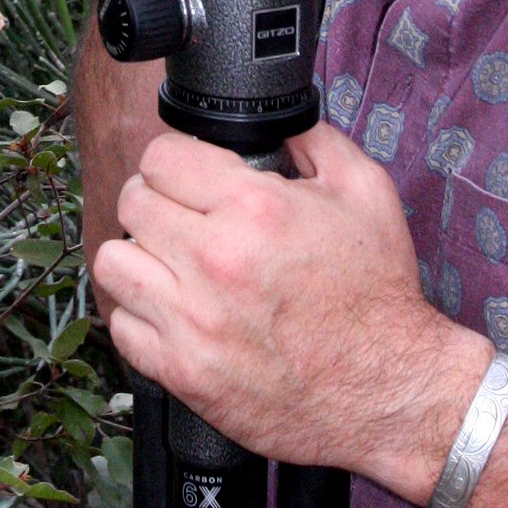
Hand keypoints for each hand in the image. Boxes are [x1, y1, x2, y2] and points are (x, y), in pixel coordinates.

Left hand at [92, 124, 487, 493]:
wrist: (394, 393)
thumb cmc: (379, 295)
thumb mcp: (365, 191)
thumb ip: (311, 137)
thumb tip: (271, 114)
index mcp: (253, 210)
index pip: (160, 157)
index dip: (178, 161)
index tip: (192, 176)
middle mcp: (214, 262)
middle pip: (131, 202)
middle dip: (156, 200)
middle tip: (183, 216)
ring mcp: (194, 322)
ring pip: (113, 262)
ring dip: (139, 256)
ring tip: (171, 261)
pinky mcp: (186, 374)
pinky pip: (123, 327)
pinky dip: (141, 316)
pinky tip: (173, 310)